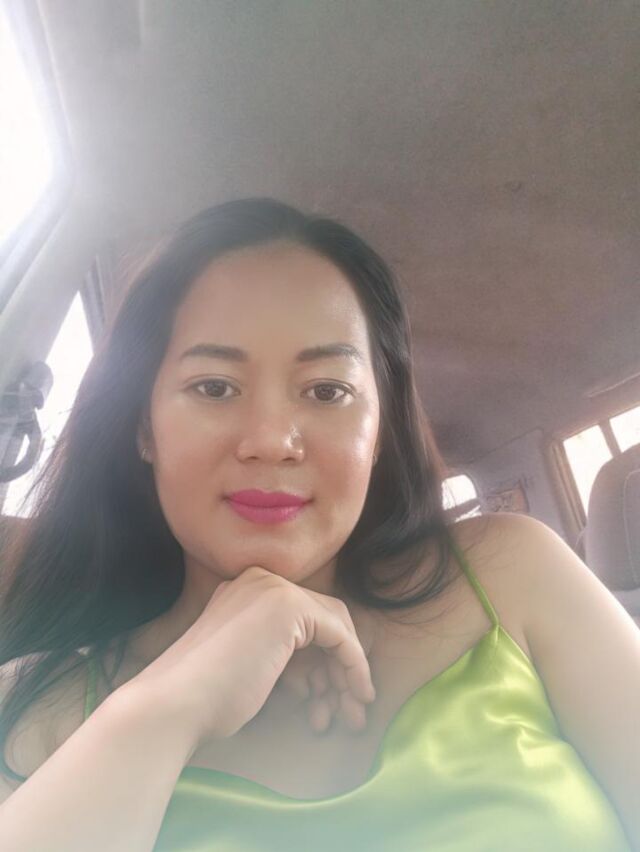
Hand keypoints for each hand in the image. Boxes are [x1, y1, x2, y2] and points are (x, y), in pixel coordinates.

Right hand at [127, 566, 376, 748]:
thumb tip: (321, 673)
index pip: (302, 615)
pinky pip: (340, 635)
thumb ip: (280, 654)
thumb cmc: (203, 698)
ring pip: (335, 627)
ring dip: (346, 673)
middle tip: (346, 708)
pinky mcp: (290, 608)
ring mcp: (275, 590)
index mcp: (245, 589)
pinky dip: (353, 664)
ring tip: (349, 715)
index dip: (321, 658)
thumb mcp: (248, 664)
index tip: (326, 697)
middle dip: (338, 666)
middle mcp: (261, 581)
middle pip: (322, 618)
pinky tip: (356, 693)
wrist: (175, 703)